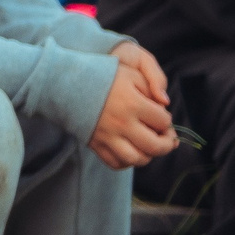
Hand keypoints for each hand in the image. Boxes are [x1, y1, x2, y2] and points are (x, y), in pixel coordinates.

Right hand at [88, 44, 176, 168]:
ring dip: (149, 155)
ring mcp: (108, 137)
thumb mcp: (130, 71)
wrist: (66, 84)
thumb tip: (166, 104)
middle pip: (155, 146)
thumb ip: (153, 84)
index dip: (167, 120)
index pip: (163, 121)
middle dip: (167, 144)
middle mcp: (121, 124)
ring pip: (137, 159)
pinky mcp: (96, 144)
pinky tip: (132, 151)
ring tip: (149, 145)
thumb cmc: (103, 75)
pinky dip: (128, 162)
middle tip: (167, 137)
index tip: (162, 116)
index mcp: (132, 104)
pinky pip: (116, 163)